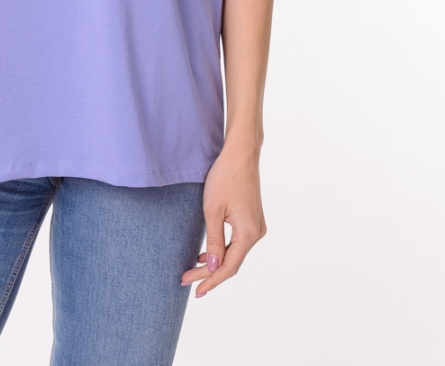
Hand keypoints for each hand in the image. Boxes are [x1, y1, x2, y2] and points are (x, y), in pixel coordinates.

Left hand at [180, 142, 266, 296]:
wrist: (241, 154)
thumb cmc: (224, 177)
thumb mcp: (213, 210)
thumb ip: (214, 242)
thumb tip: (214, 268)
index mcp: (249, 234)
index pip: (228, 267)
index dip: (211, 280)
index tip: (194, 290)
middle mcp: (257, 233)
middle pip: (232, 263)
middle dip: (209, 274)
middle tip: (187, 281)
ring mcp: (257, 227)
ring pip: (234, 254)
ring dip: (215, 263)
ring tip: (193, 271)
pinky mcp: (252, 220)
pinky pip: (237, 243)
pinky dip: (222, 251)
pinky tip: (206, 254)